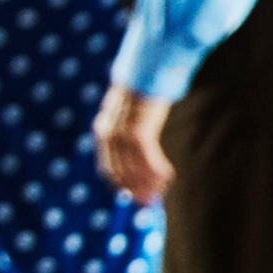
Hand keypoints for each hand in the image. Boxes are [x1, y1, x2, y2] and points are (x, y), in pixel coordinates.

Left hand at [95, 87, 172, 205]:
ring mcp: (122, 134)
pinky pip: (149, 160)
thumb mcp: (129, 114)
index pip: (108, 170)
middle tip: (150, 202)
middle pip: (122, 173)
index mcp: (102, 132)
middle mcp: (109, 135)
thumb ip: (128, 135)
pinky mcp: (139, 132)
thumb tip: (139, 157)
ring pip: (136, 169)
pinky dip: (159, 171)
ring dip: (150, 183)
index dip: (123, 187)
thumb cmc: (143, 93)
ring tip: (163, 190)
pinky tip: (169, 175)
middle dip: (137, 190)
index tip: (136, 198)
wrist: (147, 69)